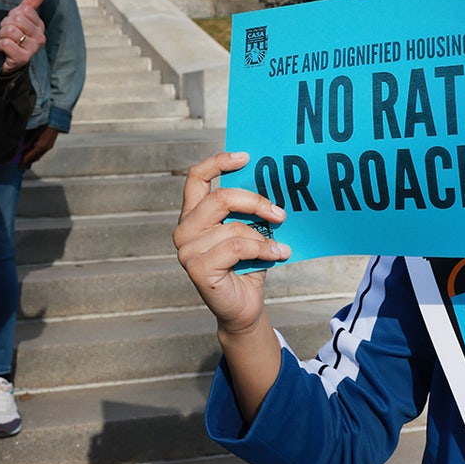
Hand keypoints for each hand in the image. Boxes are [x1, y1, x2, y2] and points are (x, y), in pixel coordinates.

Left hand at [0, 0, 46, 73]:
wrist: (7, 63)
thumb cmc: (14, 40)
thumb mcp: (20, 20)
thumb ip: (30, 5)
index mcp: (39, 26)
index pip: (24, 9)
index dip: (12, 15)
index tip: (13, 25)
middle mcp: (39, 37)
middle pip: (17, 19)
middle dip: (5, 26)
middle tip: (7, 35)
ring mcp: (32, 48)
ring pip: (11, 31)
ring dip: (1, 36)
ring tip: (5, 43)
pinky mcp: (23, 58)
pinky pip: (7, 44)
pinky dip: (0, 46)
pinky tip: (3, 51)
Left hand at [21, 126, 59, 168]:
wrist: (55, 121)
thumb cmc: (44, 125)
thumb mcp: (34, 133)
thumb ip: (28, 141)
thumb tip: (22, 149)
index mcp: (41, 146)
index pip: (30, 156)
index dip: (24, 162)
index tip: (19, 166)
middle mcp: (45, 148)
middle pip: (35, 158)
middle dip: (28, 162)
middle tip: (21, 166)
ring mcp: (48, 147)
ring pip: (39, 156)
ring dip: (32, 159)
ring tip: (26, 161)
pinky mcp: (49, 145)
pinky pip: (41, 152)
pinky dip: (36, 154)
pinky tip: (33, 153)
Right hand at [173, 152, 290, 334]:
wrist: (244, 307)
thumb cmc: (246, 267)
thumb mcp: (248, 231)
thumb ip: (248, 211)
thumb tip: (272, 184)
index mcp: (193, 215)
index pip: (196, 178)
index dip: (218, 162)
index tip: (245, 157)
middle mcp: (184, 229)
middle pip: (220, 198)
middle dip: (255, 202)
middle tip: (280, 213)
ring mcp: (187, 250)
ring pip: (234, 227)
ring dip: (263, 237)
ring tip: (279, 246)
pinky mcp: (197, 268)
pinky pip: (237, 247)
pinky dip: (263, 250)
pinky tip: (277, 255)